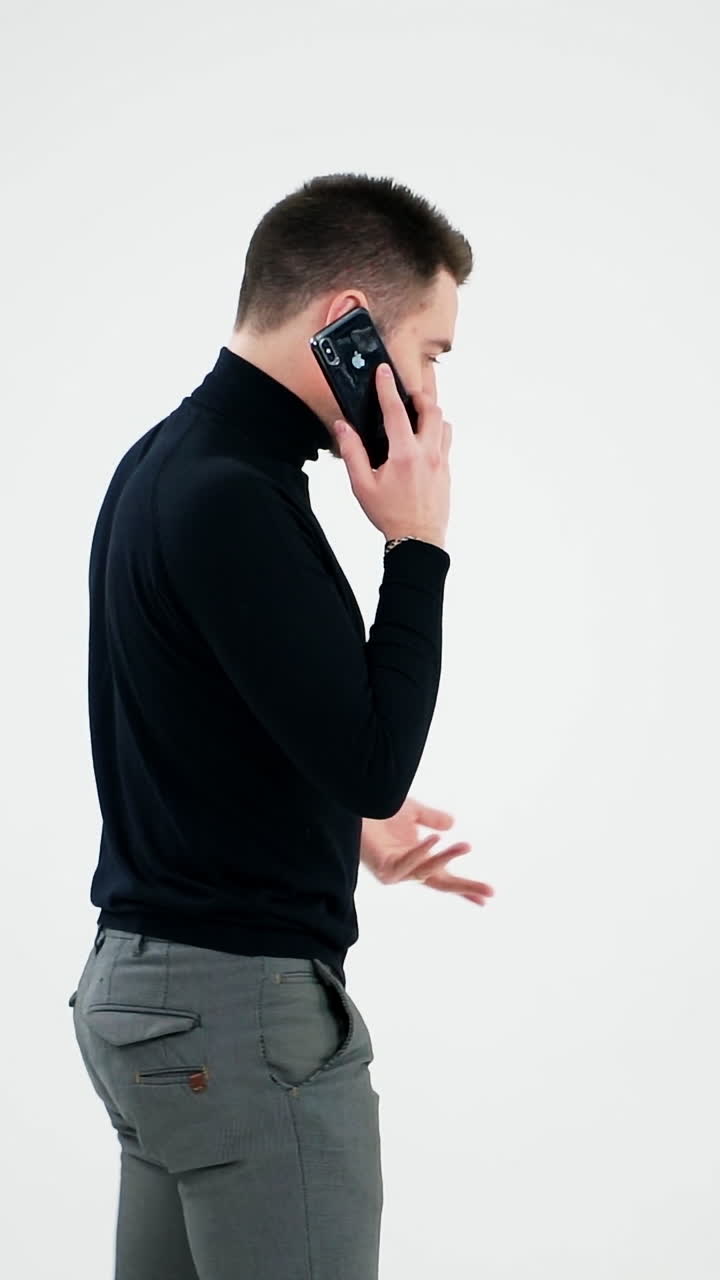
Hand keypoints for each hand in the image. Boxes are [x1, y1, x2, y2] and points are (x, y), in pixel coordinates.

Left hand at [360, 795, 493, 905]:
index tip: (487, 897)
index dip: (465, 887)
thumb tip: (452, 825)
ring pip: (427, 872)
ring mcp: (395, 871)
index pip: (445, 876)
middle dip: (464, 887)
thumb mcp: (413, 811)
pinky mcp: (383, 867)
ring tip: (466, 845)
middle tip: (488, 892)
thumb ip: (432, 818)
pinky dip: (421, 852)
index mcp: (417, 859)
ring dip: (446, 858)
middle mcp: (407, 869)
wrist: (357, 804)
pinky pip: (407, 863)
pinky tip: (435, 839)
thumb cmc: (378, 809)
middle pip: (440, 883)